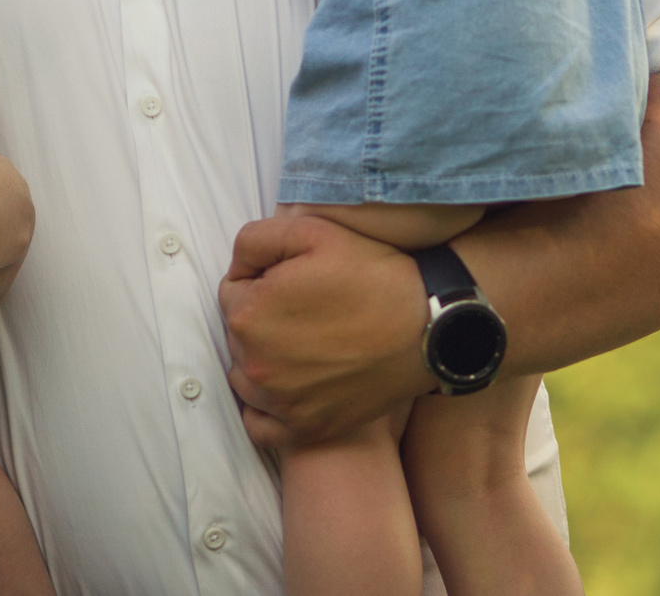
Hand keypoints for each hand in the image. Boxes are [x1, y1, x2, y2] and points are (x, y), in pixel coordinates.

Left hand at [219, 213, 435, 448]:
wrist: (429, 327)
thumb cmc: (372, 276)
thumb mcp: (309, 231)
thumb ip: (253, 242)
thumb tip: (237, 270)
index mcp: (249, 315)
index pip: (231, 293)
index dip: (261, 281)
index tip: (294, 281)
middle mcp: (257, 365)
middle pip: (238, 336)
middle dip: (261, 320)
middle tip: (306, 310)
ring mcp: (281, 402)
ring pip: (245, 377)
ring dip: (261, 361)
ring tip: (302, 344)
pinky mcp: (307, 428)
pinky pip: (260, 427)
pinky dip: (265, 410)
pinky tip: (286, 388)